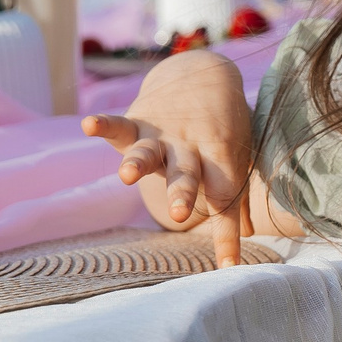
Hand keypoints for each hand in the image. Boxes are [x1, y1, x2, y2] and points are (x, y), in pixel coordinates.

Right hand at [82, 50, 252, 267]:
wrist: (205, 76)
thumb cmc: (224, 127)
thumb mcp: (237, 157)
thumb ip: (236, 196)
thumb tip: (252, 234)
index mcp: (219, 159)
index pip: (225, 200)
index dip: (228, 234)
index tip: (229, 266)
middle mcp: (189, 148)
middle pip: (186, 175)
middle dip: (181, 195)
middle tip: (178, 215)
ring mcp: (162, 135)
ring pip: (149, 153)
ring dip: (138, 163)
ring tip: (126, 176)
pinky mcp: (139, 123)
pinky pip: (120, 125)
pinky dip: (104, 125)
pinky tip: (89, 125)